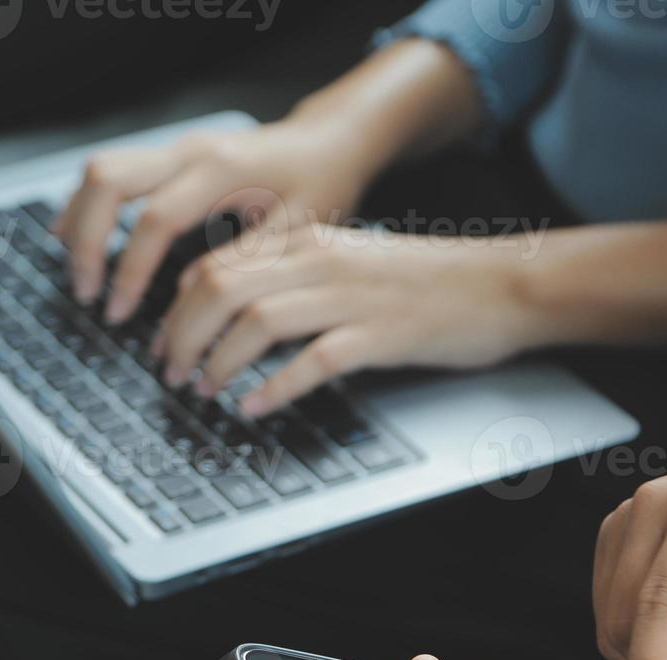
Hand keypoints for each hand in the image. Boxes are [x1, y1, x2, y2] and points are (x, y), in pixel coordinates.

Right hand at [54, 119, 374, 323]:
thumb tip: (190, 295)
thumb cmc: (320, 185)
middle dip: (87, 242)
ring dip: (79, 220)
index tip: (119, 313)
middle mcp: (190, 150)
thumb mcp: (298, 230)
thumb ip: (246, 259)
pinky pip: (113, 171)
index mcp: (222, 169)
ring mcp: (176, 148)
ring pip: (100, 169)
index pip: (153, 220)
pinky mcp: (171, 155)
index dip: (130, 271)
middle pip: (107, 180)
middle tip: (88, 294)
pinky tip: (80, 239)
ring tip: (78, 272)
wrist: (327, 142)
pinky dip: (90, 205)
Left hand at [159, 226, 550, 416]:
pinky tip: (255, 407)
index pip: (216, 264)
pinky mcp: (380, 335)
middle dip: (183, 335)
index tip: (165, 342)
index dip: (176, 307)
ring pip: (256, 320)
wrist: (502, 286)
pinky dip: (275, 386)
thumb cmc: (427, 285)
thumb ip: (296, 281)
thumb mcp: (349, 267)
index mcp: (309, 243)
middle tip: (172, 373)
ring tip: (204, 391)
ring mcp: (351, 298)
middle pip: (221, 288)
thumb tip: (235, 315)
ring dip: (218, 360)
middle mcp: (322, 262)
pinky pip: (313, 360)